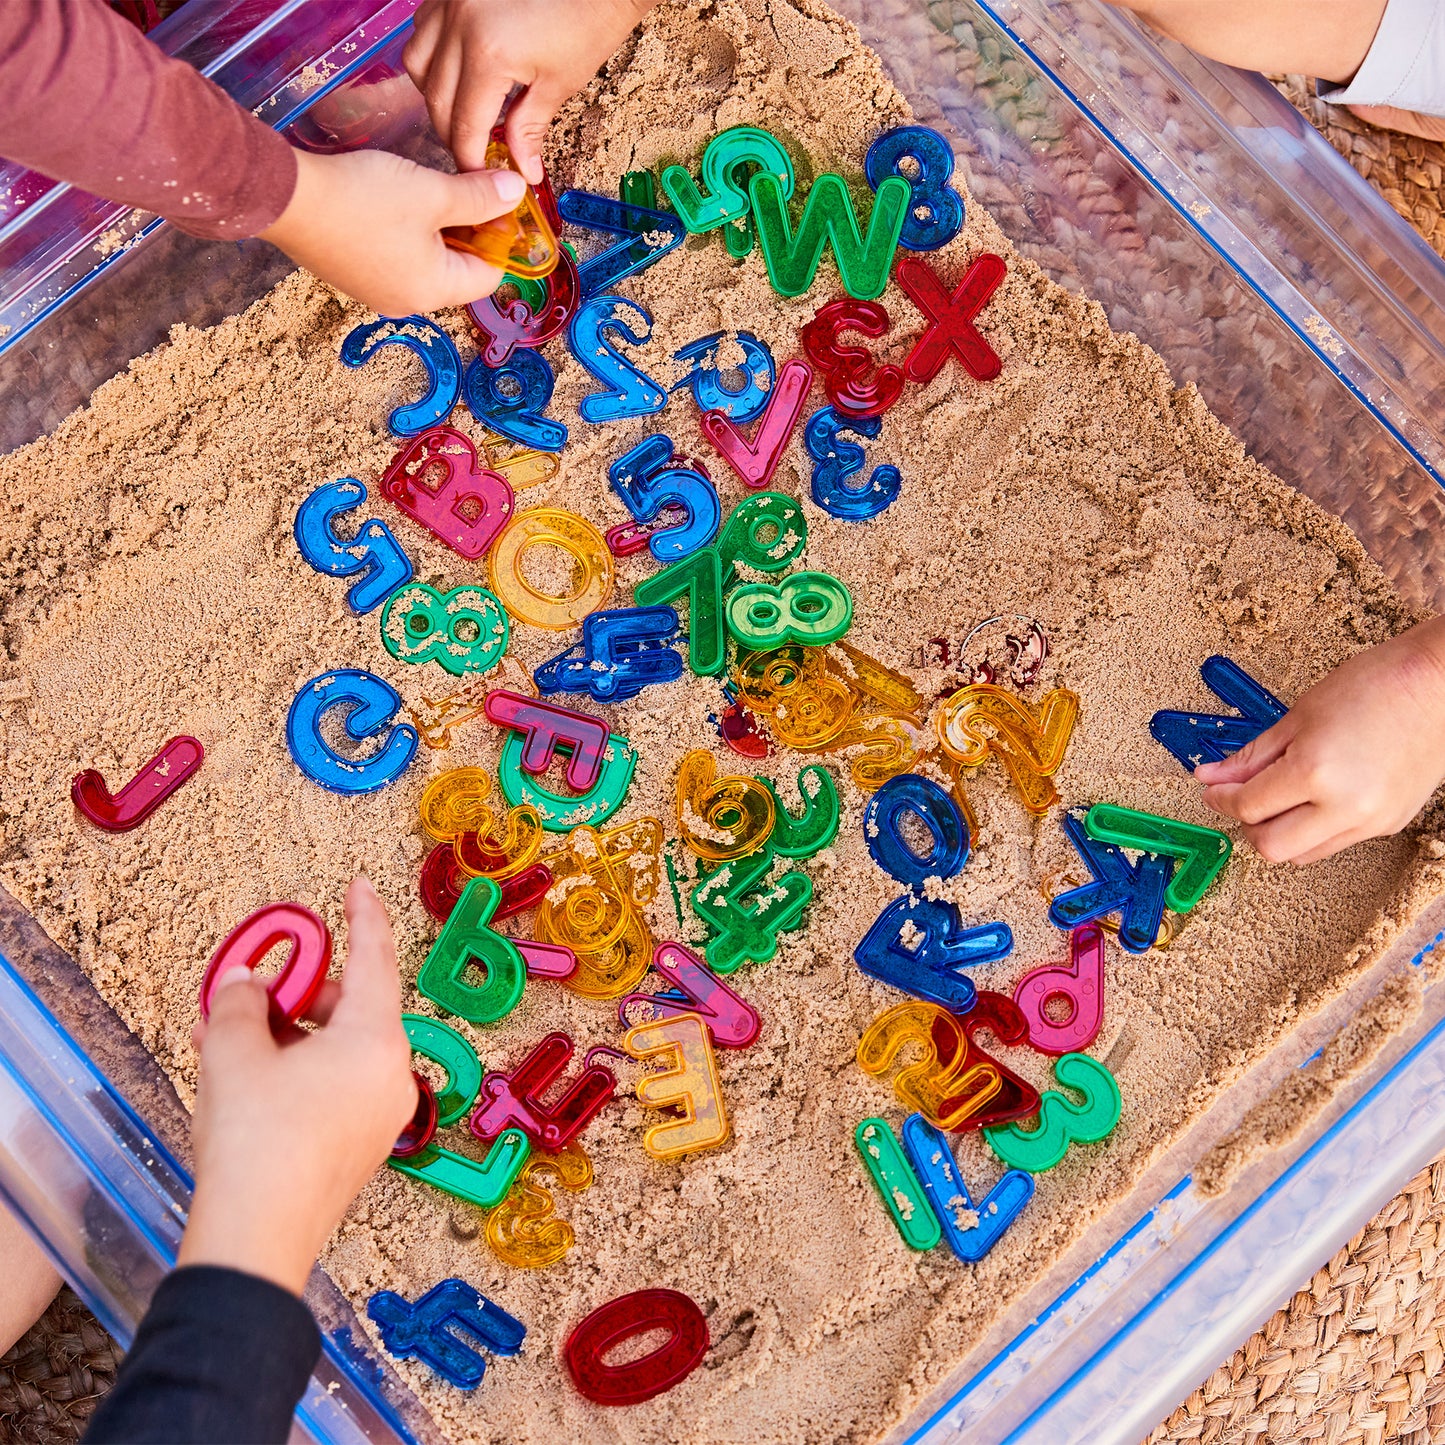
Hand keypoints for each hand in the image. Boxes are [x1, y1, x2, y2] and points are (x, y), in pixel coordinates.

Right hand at [178, 877, 415, 1295]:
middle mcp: (391, 1075)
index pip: (375, 960)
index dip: (364, 918)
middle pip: (351, 1008)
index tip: (360, 888)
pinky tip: (248, 1080)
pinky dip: (298, 1071)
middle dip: (300, 996)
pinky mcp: (361, 1146)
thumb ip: (241, 1004)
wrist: (256, 1239)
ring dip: (290, 1037)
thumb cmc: (256, 1144)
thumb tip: (245, 985)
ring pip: (337, 1050)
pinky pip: (334, 1086)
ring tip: (231, 1045)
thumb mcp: (235, 1053)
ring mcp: (380, 1115)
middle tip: (252, 996)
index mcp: (376, 1041)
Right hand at [258, 147, 523, 314]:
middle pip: (458, 270)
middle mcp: (407, 302)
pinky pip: (397, 258)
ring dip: (438, 228)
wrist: (288, 198)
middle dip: (469, 230)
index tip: (496, 202)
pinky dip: (409, 232)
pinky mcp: (354, 275)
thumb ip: (480, 197)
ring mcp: (376, 292)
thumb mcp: (433, 192)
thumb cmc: (363, 199)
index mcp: (433, 292)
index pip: (489, 276)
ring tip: (430, 189)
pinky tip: (400, 201)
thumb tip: (517, 193)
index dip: (500, 239)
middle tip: (466, 188)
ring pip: (428, 261)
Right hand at [403, 0, 656, 181]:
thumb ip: (530, 128)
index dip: (469, 159)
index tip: (478, 177)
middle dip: (452, 134)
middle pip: (436, 99)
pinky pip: (423, 27)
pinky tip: (456, 70)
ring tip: (463, 111)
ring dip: (435, 94)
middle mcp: (459, 23)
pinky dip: (432, 54)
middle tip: (473, 153)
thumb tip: (523, 169)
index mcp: (488, 54)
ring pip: (418, 62)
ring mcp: (450, 1)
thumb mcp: (560, 83)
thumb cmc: (588, 19)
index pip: (465, 125)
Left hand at [1196, 619, 1444, 863]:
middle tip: (1240, 798)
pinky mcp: (1390, 824)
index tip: (1211, 789)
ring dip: (1280, 833)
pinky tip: (1313, 796)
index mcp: (1315, 773)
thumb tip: (1210, 776)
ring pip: (1305, 853)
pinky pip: (1336, 842)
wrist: (1440, 683)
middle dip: (1247, 825)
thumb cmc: (1375, 685)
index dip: (1220, 799)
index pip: (1249, 806)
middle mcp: (1345, 807)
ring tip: (1278, 796)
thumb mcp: (1298, 716)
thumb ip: (1251, 756)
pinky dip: (1313, 828)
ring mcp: (1372, 821)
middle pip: (1272, 847)